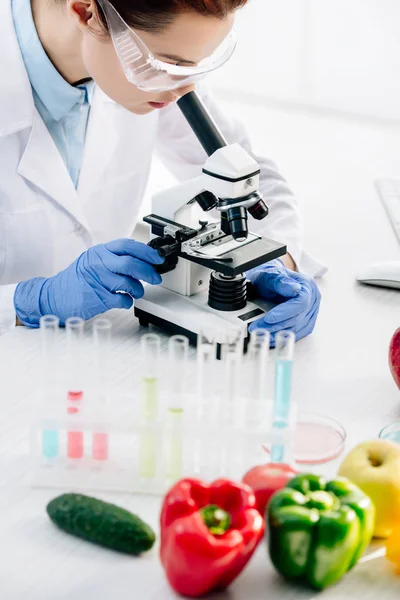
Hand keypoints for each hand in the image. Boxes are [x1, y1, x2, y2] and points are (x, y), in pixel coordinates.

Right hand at [14, 239, 163, 325]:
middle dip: (148, 271)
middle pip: (131, 263)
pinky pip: (122, 299)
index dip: (146, 251)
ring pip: (128, 282)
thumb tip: (143, 260)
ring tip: (137, 291)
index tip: (157, 257)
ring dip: (139, 289)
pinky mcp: (98, 298)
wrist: (54, 296)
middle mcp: (98, 263)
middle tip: (155, 277)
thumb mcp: (93, 261)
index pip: (127, 245)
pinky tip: (125, 300)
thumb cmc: (77, 280)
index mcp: (99, 252)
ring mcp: (97, 280)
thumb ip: (114, 258)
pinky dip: (128, 301)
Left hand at [246, 259, 320, 345]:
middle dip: (276, 325)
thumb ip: (280, 281)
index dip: (285, 312)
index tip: (269, 318)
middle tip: (257, 328)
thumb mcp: (271, 274)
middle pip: (298, 318)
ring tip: (259, 333)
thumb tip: (293, 289)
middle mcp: (312, 300)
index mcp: (308, 286)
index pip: (301, 302)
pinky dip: (282, 336)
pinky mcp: (306, 323)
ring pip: (296, 328)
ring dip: (277, 333)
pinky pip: (296, 333)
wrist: (271, 281)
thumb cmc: (272, 277)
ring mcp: (310, 312)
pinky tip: (269, 337)